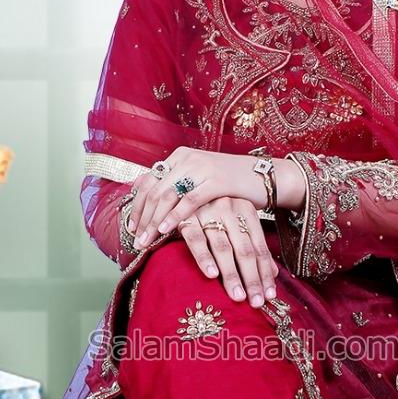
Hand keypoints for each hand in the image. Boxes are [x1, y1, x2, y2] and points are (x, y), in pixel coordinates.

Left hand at [127, 148, 262, 248]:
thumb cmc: (232, 184)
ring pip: (167, 196)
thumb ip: (177, 186)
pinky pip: (189, 201)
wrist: (265, 177)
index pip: (149, 182)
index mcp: (180, 157)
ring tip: (146, 241)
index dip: (137, 207)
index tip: (132, 228)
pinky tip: (166, 231)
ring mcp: (201, 168)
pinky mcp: (216, 180)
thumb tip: (149, 199)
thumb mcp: (200, 181)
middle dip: (143, 218)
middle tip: (136, 240)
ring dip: (154, 221)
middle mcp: (187, 159)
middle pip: (155, 191)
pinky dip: (175, 216)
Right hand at [174, 197, 278, 306]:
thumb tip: (273, 273)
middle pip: (245, 250)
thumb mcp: (236, 223)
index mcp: (246, 210)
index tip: (270, 296)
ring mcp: (208, 212)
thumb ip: (252, 245)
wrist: (181, 186)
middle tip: (256, 303)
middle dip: (252, 279)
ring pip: (223, 248)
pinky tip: (212, 275)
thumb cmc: (212, 210)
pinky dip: (204, 258)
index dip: (265, 273)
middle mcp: (230, 209)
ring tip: (238, 296)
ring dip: (231, 275)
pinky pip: (196, 240)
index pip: (259, 248)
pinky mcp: (185, 216)